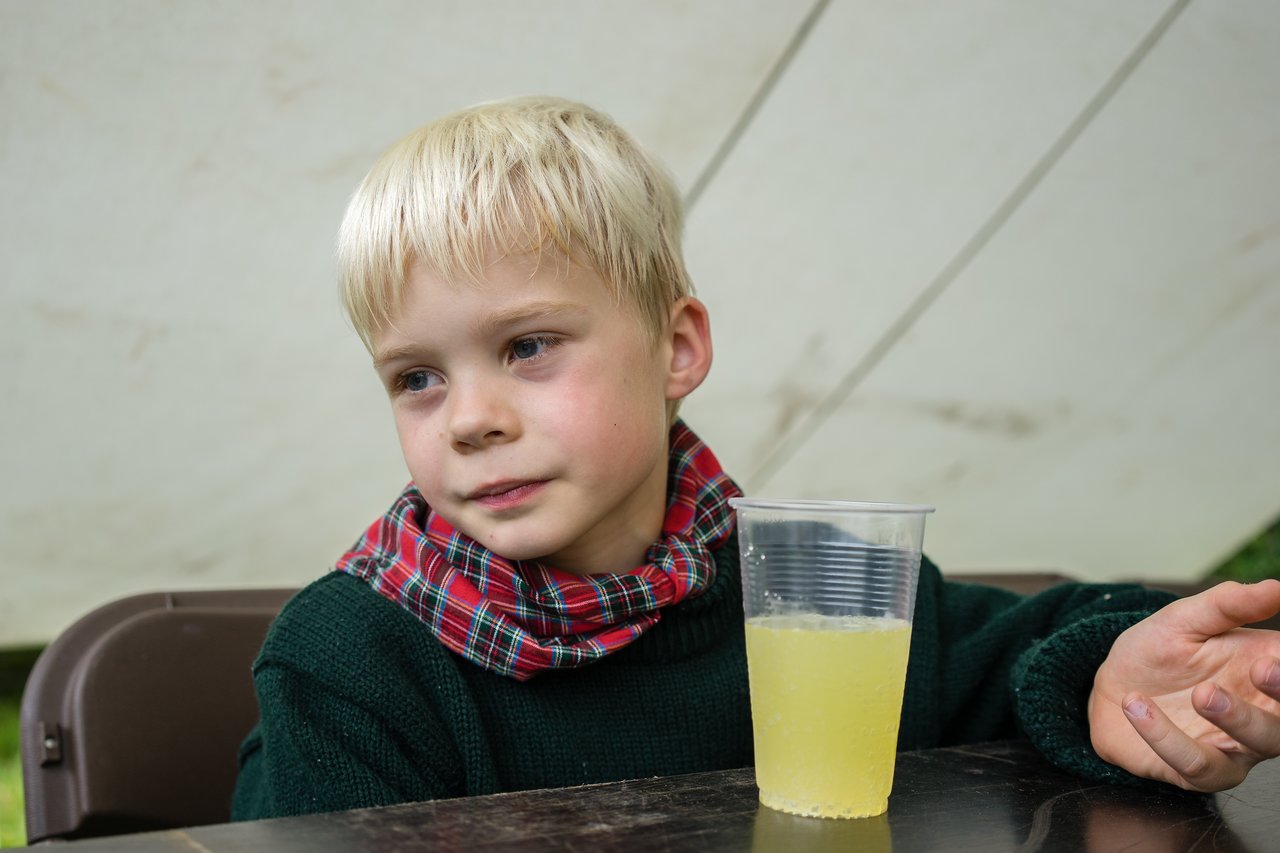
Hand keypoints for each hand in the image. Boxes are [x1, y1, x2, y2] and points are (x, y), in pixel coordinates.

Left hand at [1088, 579, 1279, 790]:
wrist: (1109, 687)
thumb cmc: (1157, 653)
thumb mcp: (1184, 619)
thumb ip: (1228, 605)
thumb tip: (1276, 587)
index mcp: (1266, 672)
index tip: (1275, 654)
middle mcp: (1262, 714)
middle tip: (1261, 668)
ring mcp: (1235, 746)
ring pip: (1258, 743)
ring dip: (1235, 718)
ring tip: (1200, 692)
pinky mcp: (1199, 771)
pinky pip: (1195, 763)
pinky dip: (1165, 735)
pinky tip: (1136, 706)